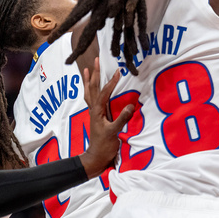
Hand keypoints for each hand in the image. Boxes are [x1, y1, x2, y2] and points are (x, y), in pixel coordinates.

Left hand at [78, 58, 134, 177]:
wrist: (96, 157)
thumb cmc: (105, 145)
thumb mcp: (114, 132)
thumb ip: (121, 119)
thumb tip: (131, 105)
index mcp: (98, 112)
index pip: (104, 93)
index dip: (111, 82)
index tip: (118, 71)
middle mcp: (94, 110)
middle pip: (93, 88)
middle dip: (95, 73)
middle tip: (97, 60)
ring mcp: (94, 113)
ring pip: (90, 92)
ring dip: (89, 80)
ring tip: (87, 69)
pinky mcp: (96, 116)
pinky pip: (91, 99)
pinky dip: (90, 90)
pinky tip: (91, 87)